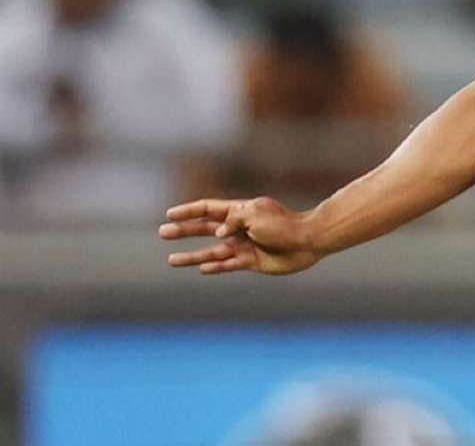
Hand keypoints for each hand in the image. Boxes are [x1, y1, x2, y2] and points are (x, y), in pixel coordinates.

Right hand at [159, 197, 322, 275]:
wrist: (307, 241)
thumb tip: (217, 233)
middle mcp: (240, 227)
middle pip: (205, 229)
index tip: (169, 214)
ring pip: (212, 251)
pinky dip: (214, 267)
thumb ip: (233, 221)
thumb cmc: (283, 225)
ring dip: (192, 256)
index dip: (189, 211)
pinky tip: (202, 269)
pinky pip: (228, 264)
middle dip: (184, 231)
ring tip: (171, 260)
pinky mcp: (251, 261)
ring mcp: (245, 244)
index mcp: (240, 210)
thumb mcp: (255, 215)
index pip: (208, 209)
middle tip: (162, 233)